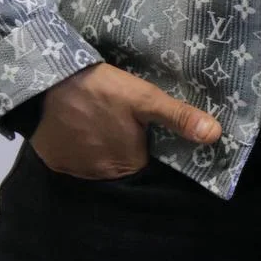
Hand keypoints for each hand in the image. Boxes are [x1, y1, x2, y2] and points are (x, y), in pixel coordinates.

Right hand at [30, 62, 221, 179]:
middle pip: (123, 163)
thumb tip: (216, 135)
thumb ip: (179, 117)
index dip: (147, 143)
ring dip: (100, 146)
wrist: (45, 83)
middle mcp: (103, 177)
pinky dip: (77, 146)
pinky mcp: (55, 162)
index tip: (142, 128)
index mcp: (129, 165)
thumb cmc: (101, 90)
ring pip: (98, 162)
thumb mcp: (144, 98)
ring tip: (99, 119)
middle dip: (124, 145)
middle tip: (118, 119)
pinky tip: (79, 125)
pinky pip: (74, 158)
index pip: (148, 161)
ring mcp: (75, 172)